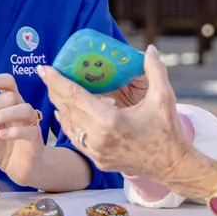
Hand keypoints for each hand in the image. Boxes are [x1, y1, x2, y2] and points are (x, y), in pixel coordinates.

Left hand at [0, 73, 45, 185]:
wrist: (16, 168)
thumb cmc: (2, 146)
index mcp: (9, 103)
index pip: (6, 82)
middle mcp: (22, 108)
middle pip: (11, 96)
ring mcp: (31, 123)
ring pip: (23, 108)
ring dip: (1, 114)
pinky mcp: (36, 139)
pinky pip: (30, 130)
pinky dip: (14, 131)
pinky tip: (1, 134)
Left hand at [38, 46, 216, 195]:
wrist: (172, 166)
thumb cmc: (169, 133)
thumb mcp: (164, 98)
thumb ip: (155, 70)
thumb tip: (149, 49)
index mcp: (110, 122)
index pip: (74, 96)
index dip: (57, 81)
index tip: (44, 69)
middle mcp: (98, 138)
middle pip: (66, 110)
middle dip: (55, 91)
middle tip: (47, 75)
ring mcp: (96, 152)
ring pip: (68, 126)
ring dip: (61, 107)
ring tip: (57, 91)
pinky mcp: (98, 160)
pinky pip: (76, 139)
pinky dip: (68, 124)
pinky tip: (65, 113)